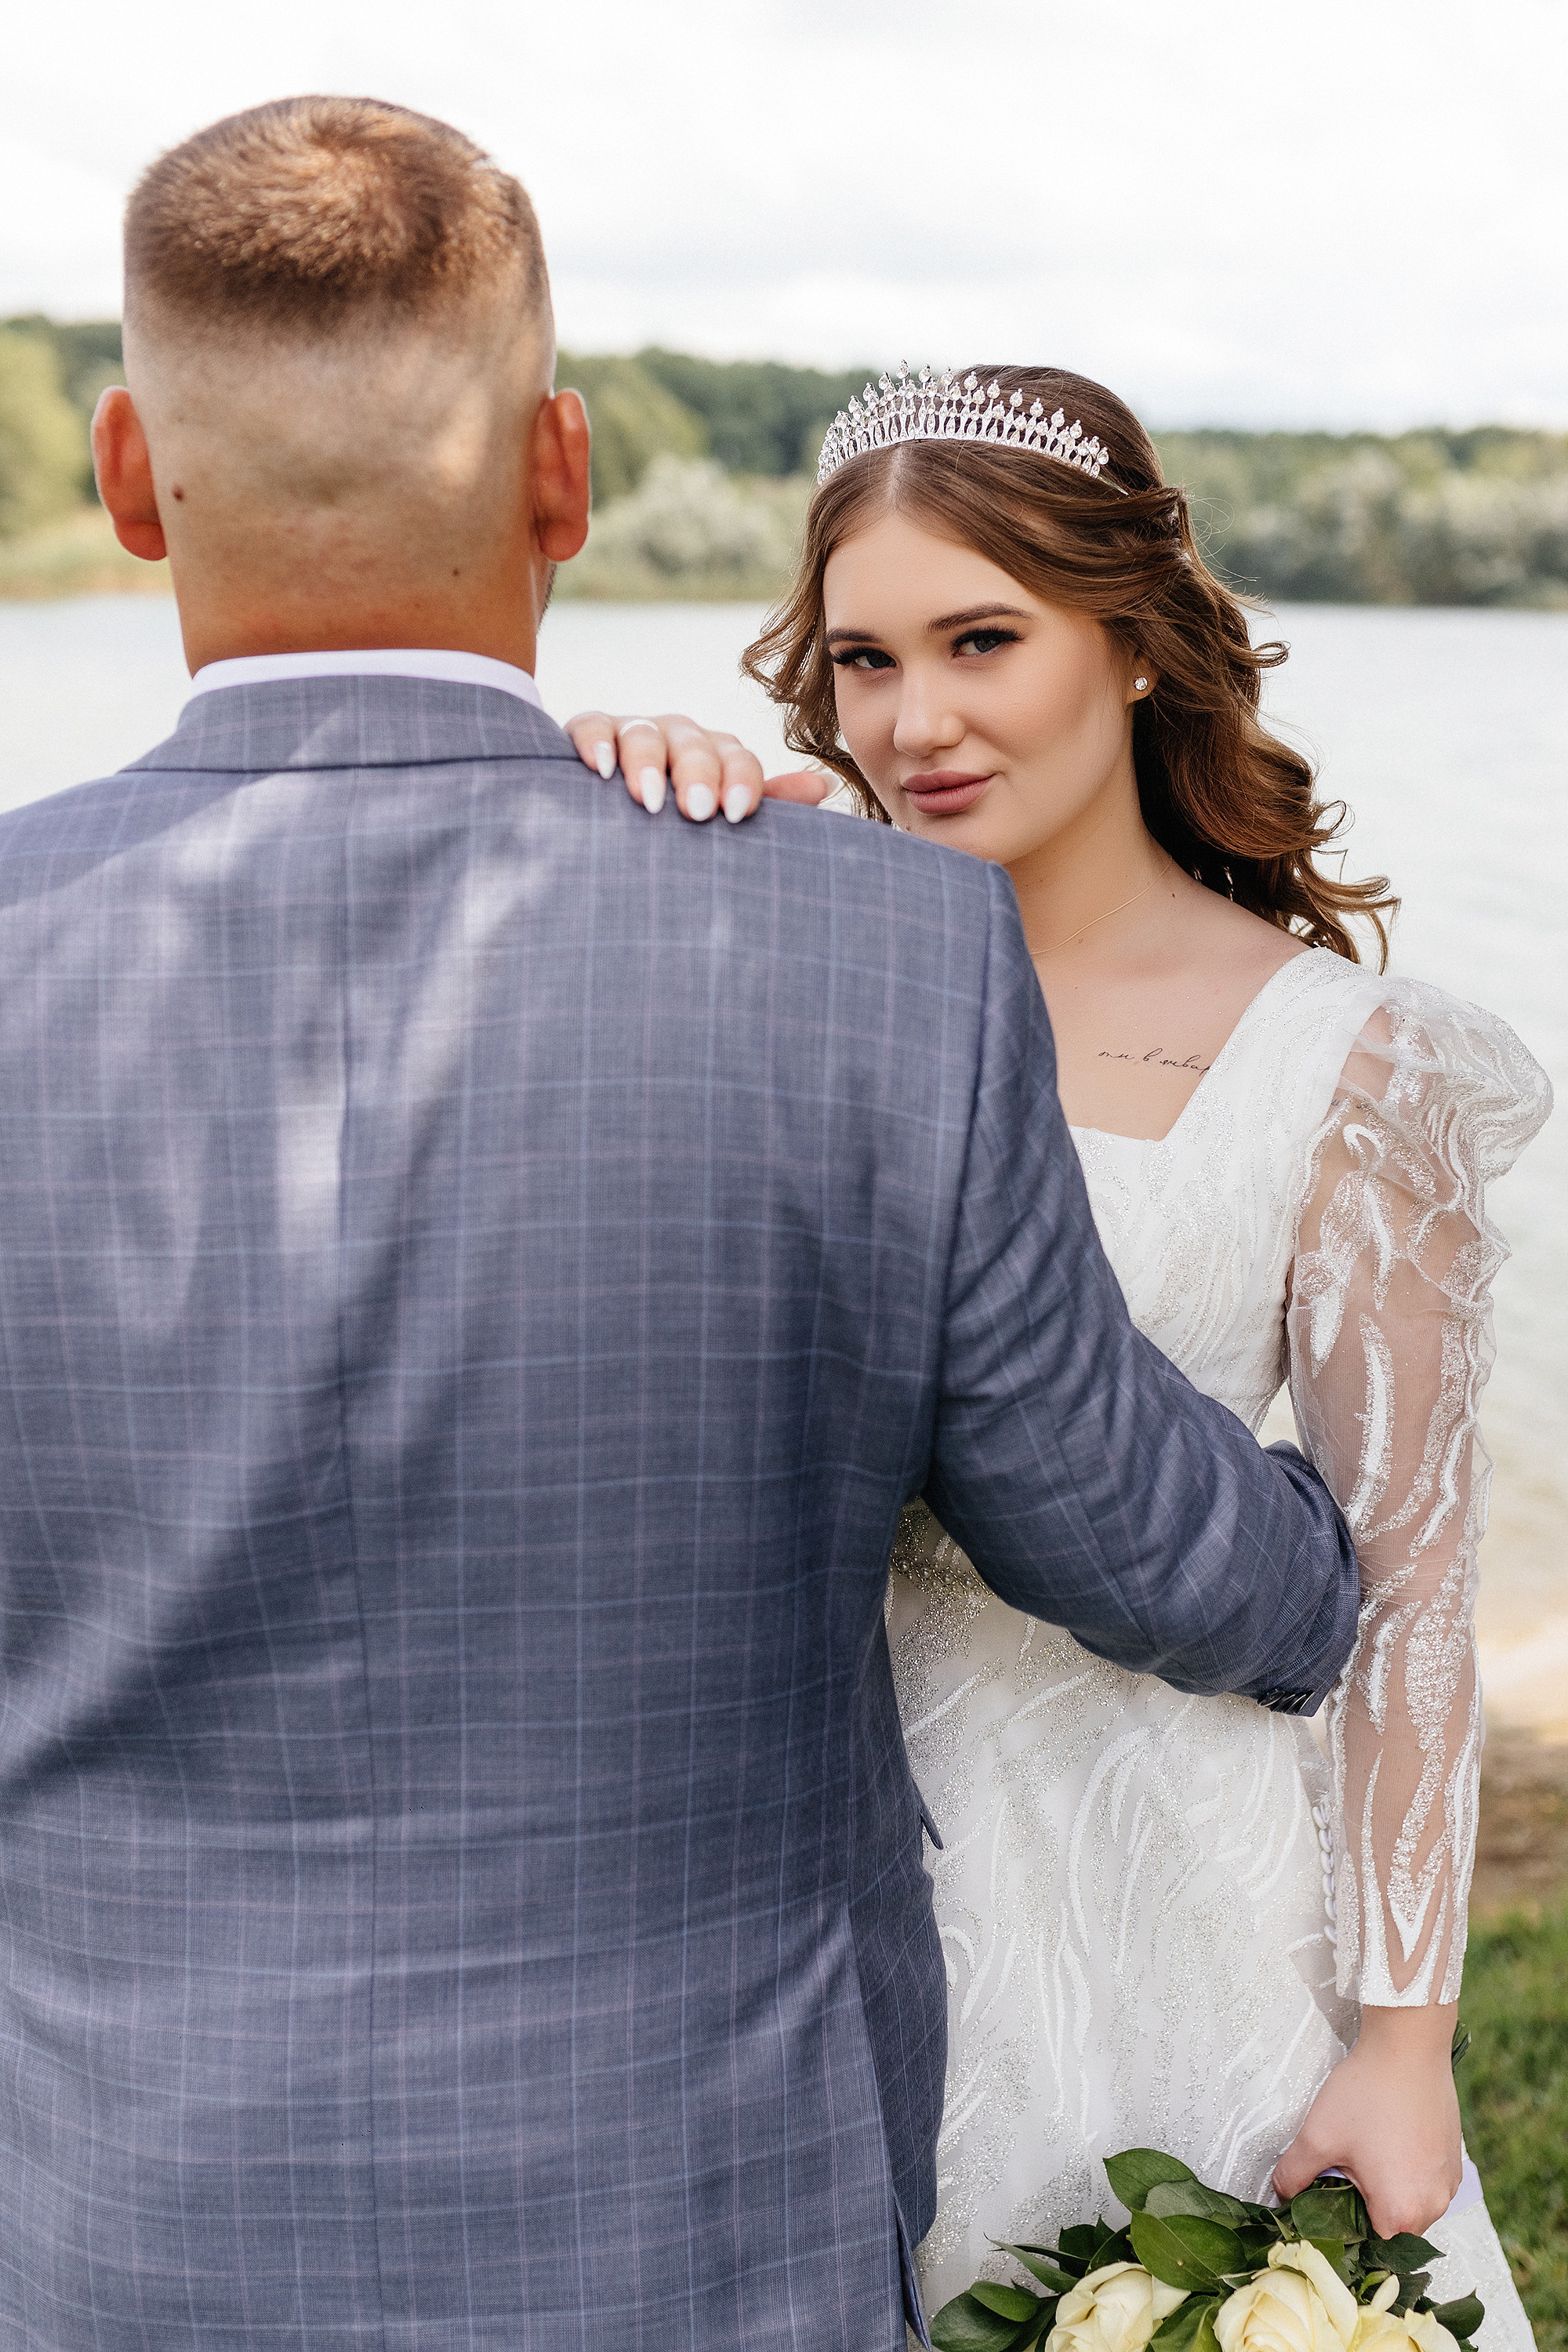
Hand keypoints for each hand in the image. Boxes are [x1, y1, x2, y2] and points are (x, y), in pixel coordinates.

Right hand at [565, 711, 833, 821]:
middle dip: (698, 775)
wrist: (608, 832)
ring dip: (648, 764)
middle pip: (694, 744)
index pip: (738, 759)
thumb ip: (766, 807)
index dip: (741, 781)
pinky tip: (601, 769)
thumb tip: (824, 785)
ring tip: (650, 800)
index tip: (738, 813)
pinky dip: (597, 743)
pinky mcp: (589, 733)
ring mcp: (633, 732)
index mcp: (716, 758)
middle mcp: (679, 738)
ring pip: (645, 733)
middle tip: (698, 812)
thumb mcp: (719, 821)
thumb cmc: (676, 832)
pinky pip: (592, 727)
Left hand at [1272, 2002, 1462, 2237]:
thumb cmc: (1366, 2092)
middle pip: (1391, 2225)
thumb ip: (1293, 2175)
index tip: (1328, 2198)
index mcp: (1402, 2212)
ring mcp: (1449, 2182)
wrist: (1407, 2046)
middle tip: (1344, 2166)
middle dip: (1364, 2203)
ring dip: (1387, 2185)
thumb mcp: (1317, 2136)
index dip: (1343, 2224)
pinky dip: (1406, 2168)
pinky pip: (1426, 2180)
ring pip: (1410, 2201)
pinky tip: (1387, 2136)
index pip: (1368, 2242)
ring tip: (1366, 2146)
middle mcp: (1435, 2205)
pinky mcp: (1455, 2159)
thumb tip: (1281, 2193)